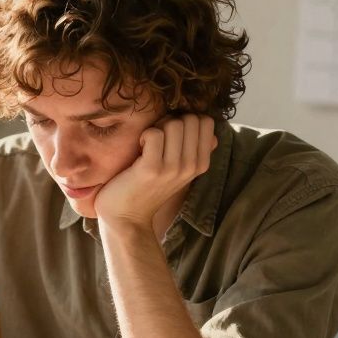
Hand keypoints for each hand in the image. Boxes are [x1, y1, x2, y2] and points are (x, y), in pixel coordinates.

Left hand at [93, 114, 217, 228]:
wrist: (127, 219)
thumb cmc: (147, 188)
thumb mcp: (179, 170)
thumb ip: (195, 150)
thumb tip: (211, 132)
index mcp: (200, 164)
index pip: (206, 121)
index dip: (186, 120)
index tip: (170, 135)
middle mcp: (191, 166)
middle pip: (190, 119)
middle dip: (170, 121)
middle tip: (156, 139)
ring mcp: (173, 168)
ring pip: (173, 123)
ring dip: (156, 128)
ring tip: (147, 145)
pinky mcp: (152, 169)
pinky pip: (154, 133)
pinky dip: (143, 136)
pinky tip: (139, 150)